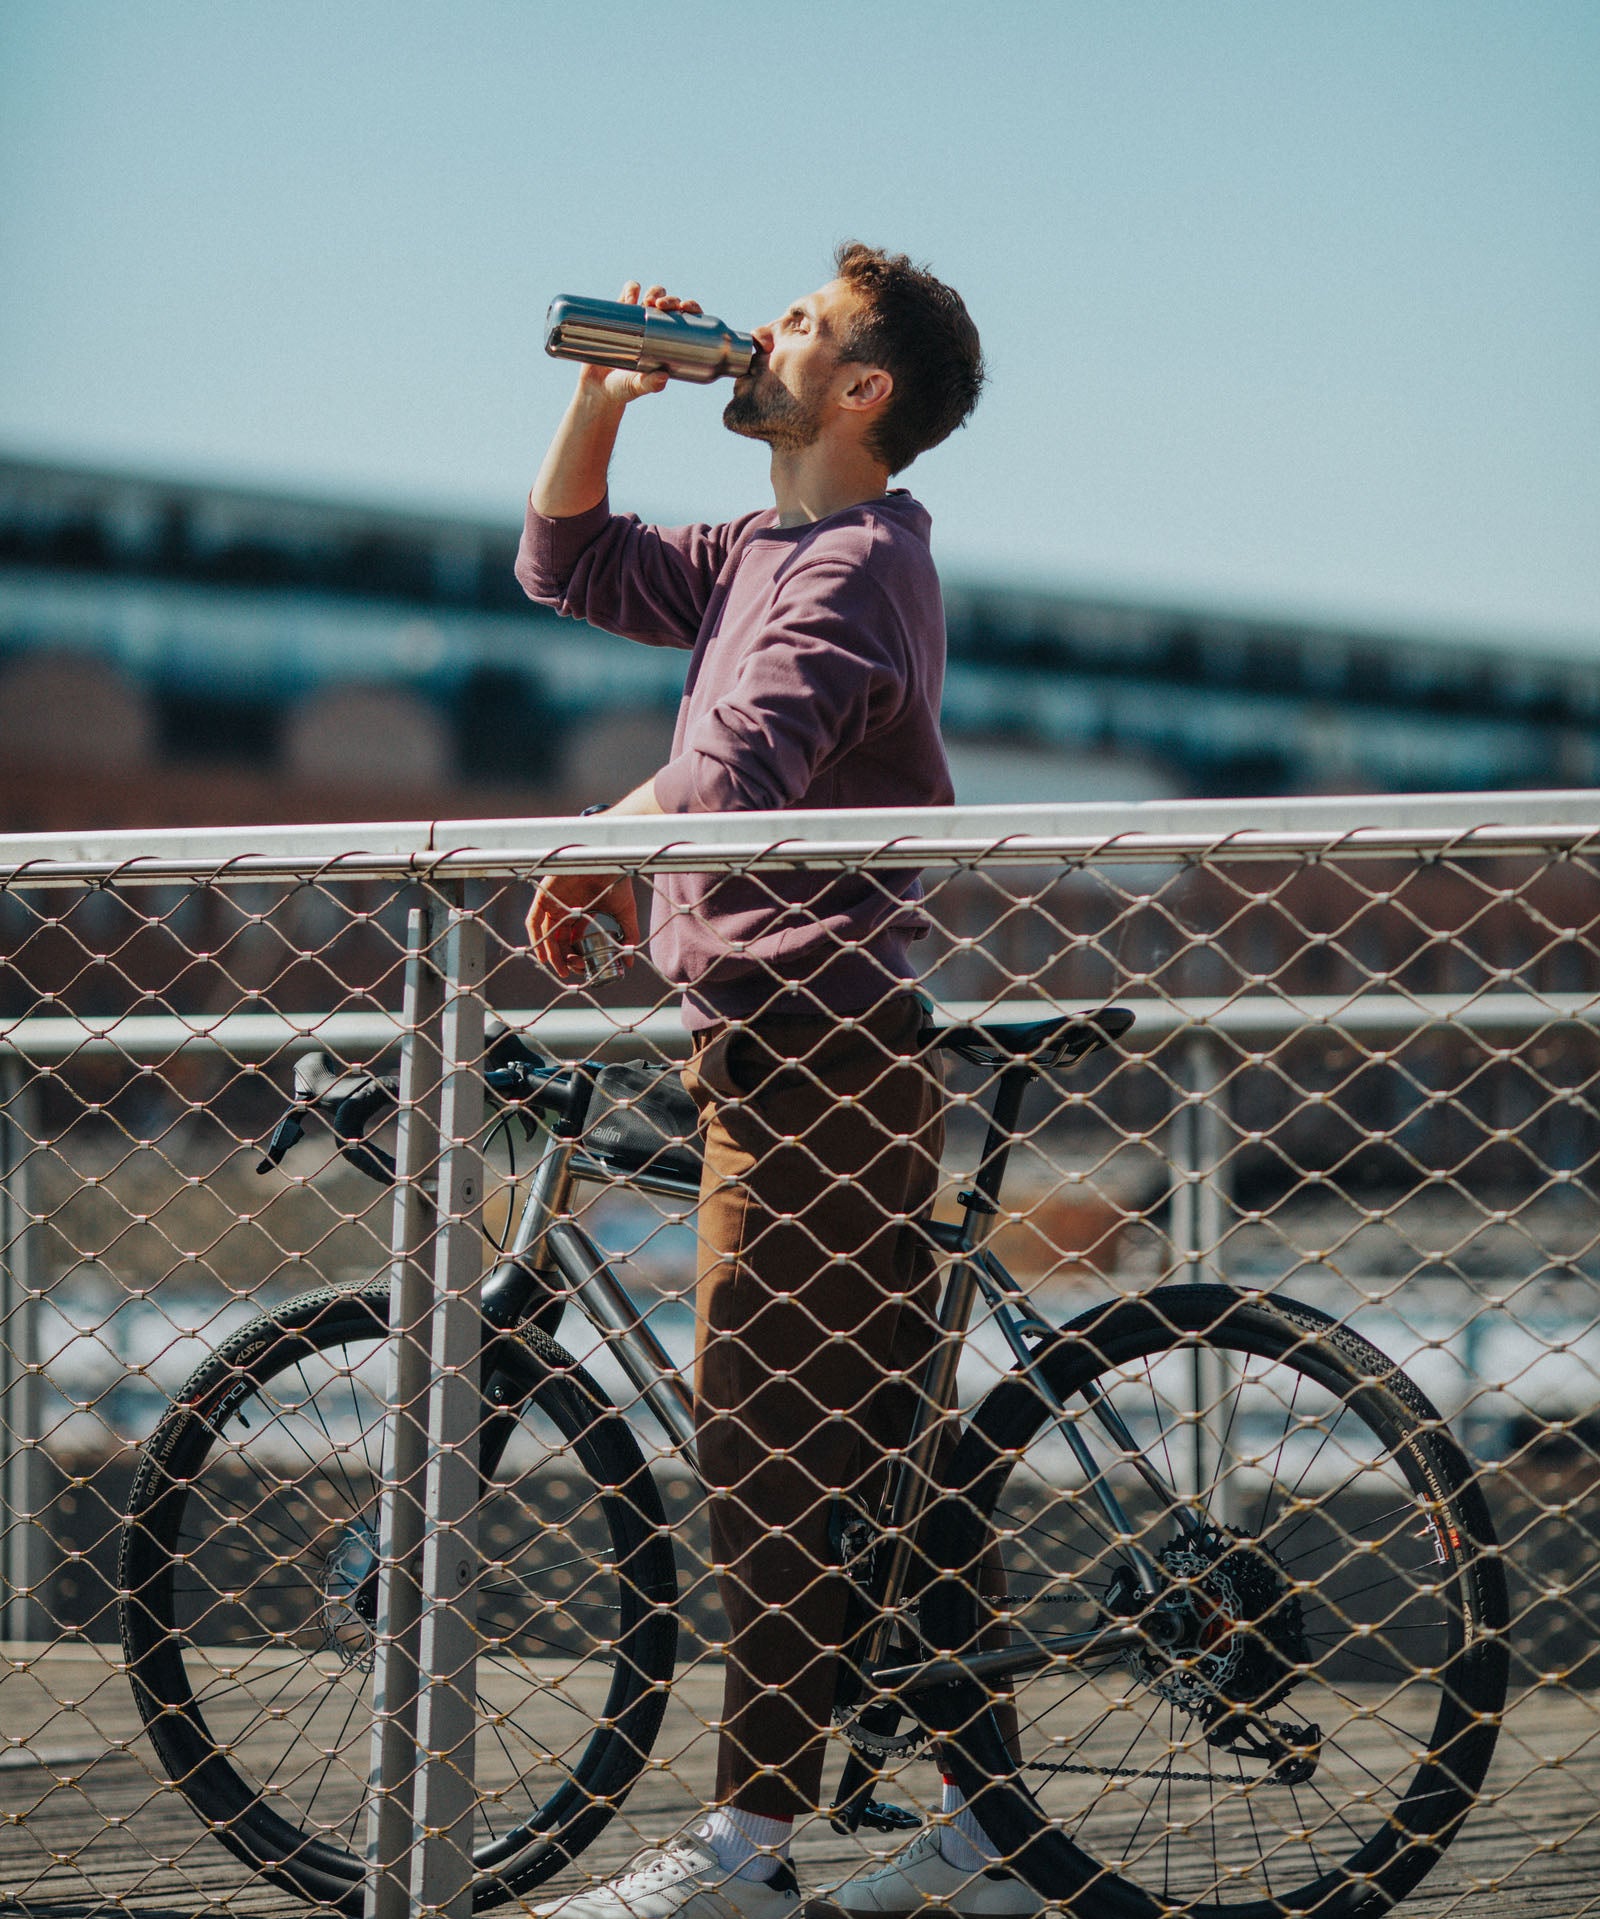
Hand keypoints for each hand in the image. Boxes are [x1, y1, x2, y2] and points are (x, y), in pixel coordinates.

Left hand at [525, 870, 640, 980]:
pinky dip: (536, 939)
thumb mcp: (625, 913)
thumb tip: (630, 963)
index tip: (584, 968)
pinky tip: (544, 956)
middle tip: (573, 971)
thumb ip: (628, 936)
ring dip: (551, 953)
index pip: (573, 940)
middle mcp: (564, 909)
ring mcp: (553, 902)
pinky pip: (534, 920)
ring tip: (560, 969)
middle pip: (558, 940)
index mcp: (580, 913)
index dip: (577, 956)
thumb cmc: (616, 882)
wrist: (608, 861)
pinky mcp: (544, 895)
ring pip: (546, 934)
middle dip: (564, 958)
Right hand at [578, 280, 704, 404]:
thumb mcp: (637, 387)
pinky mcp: (618, 314)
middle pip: (670, 304)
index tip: (685, 308)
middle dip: (669, 299)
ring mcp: (637, 319)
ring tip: (647, 302)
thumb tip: (663, 377)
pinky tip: (633, 292)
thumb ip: (650, 384)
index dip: (691, 308)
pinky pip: (627, 294)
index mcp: (669, 342)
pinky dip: (631, 289)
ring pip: (652, 295)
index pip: (687, 319)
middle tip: (660, 307)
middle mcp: (655, 328)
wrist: (597, 388)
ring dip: (654, 292)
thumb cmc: (623, 389)